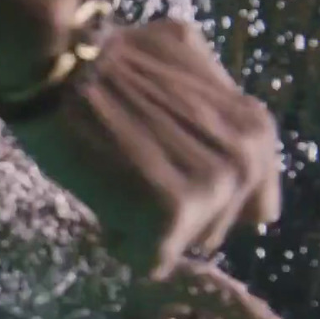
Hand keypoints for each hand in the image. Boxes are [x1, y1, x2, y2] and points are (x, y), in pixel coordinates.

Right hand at [5, 16, 282, 280]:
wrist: (64, 66)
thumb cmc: (112, 58)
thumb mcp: (189, 56)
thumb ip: (213, 98)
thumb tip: (213, 132)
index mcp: (255, 130)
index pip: (253, 206)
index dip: (205, 198)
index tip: (167, 176)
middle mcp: (246, 162)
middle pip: (213, 231)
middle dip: (174, 216)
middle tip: (132, 175)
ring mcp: (212, 190)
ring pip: (182, 247)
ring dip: (146, 230)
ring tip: (116, 183)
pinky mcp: (172, 216)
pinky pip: (150, 262)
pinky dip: (122, 243)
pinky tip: (103, 199)